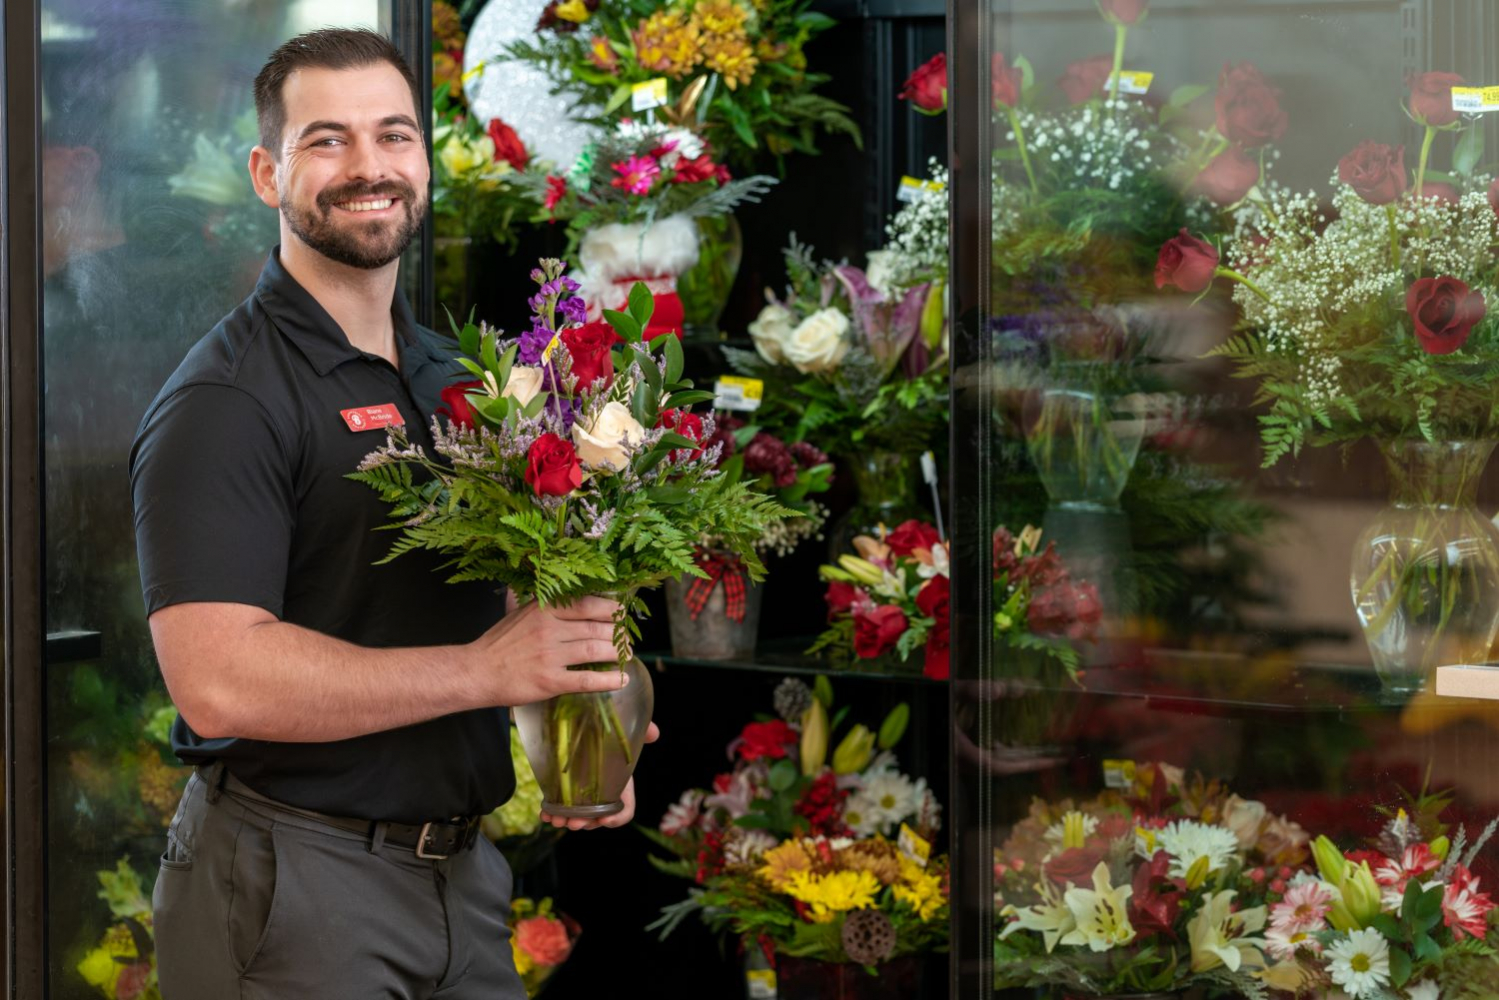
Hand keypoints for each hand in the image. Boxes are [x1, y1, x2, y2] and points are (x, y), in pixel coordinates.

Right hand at [468, 596, 626, 706]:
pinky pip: (586, 679)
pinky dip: (608, 680)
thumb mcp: (521, 614)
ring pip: (594, 650)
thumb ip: (546, 606)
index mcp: (544, 610)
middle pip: (595, 628)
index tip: (622, 615)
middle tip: (627, 641)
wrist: (477, 671)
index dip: (610, 610)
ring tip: (627, 657)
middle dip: (617, 635)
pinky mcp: (549, 681)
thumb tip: (568, 595)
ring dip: (616, 654)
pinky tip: (622, 679)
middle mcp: (548, 629)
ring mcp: (549, 656)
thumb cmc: (499, 644)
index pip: (587, 604)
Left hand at [541, 721, 659, 830]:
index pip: (625, 810)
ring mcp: (582, 796)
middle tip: (574, 822)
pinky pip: (558, 808)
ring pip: (576, 817)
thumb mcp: (625, 733)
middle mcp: (602, 794)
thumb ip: (640, 732)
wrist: (584, 727)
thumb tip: (654, 733)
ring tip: (556, 819)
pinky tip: (544, 813)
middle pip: (597, 819)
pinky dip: (550, 813)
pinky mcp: (564, 791)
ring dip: (566, 821)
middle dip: (585, 823)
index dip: (617, 818)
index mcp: (620, 785)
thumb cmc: (609, 734)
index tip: (605, 820)